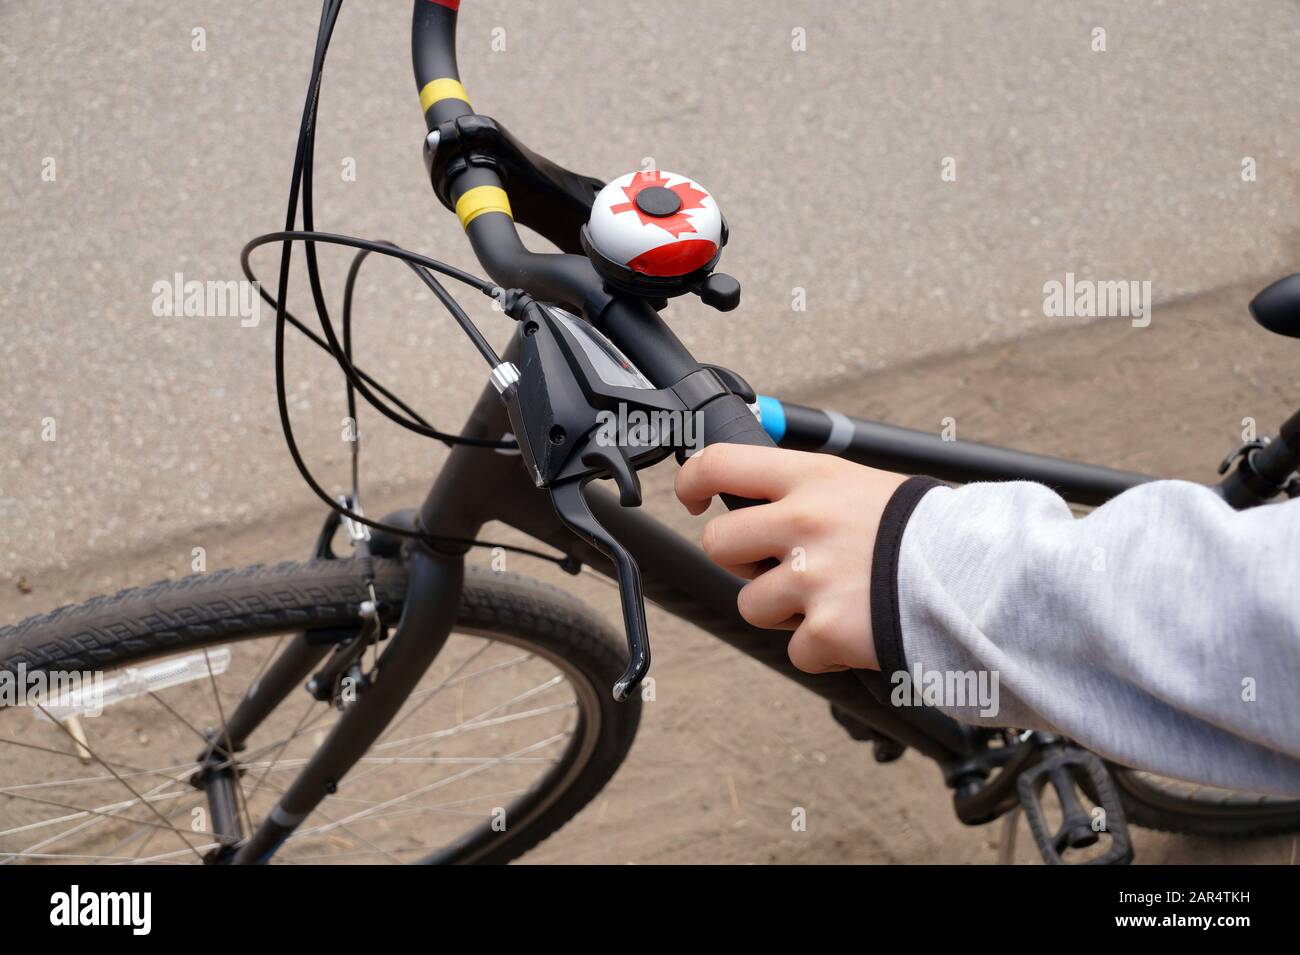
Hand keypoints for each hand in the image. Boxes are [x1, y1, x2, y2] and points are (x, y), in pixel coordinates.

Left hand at [675, 444, 907, 672]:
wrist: (979, 577)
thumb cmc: (927, 533)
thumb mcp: (866, 486)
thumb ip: (812, 491)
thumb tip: (764, 496)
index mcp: (812, 479)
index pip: (722, 463)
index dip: (694, 482)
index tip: (693, 498)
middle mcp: (802, 522)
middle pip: (720, 543)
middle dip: (741, 562)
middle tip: (778, 566)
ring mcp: (810, 578)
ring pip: (751, 603)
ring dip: (783, 611)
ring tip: (832, 599)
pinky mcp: (825, 629)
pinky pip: (795, 650)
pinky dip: (820, 651)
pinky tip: (854, 629)